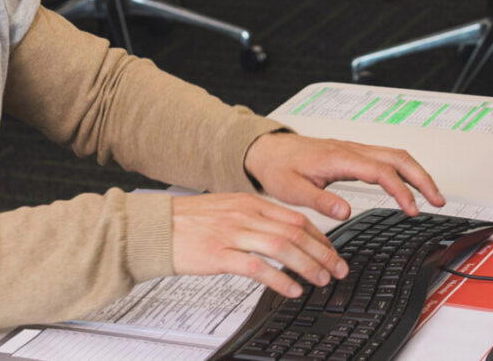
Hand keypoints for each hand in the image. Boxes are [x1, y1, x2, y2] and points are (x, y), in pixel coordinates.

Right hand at [170, 193, 345, 297]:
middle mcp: (245, 214)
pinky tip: (291, 289)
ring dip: (307, 266)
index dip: (319, 237)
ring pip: (282, 247)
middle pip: (295, 231)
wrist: (155, 227)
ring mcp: (232, 233)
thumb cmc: (188, 222)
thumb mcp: (226, 209)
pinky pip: (257, 267)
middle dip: (322, 252)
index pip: (295, 217)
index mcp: (249, 202)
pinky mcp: (219, 254)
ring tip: (320, 280)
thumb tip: (283, 233)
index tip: (332, 252)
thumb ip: (254, 218)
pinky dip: (279, 280)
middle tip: (337, 269)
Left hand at [243, 132, 444, 220]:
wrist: (267, 149)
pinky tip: (408, 185)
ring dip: (416, 173)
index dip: (400, 190)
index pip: (380, 171)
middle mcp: (351, 149)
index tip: (412, 209)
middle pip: (398, 157)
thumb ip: (319, 200)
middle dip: (422, 177)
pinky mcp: (352, 154)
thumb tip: (344, 212)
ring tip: (432, 195)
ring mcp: (353, 149)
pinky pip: (386, 157)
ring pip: (395, 155)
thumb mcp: (292, 189)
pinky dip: (403, 170)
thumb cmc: (278, 167)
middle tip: (438, 200)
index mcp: (339, 157)